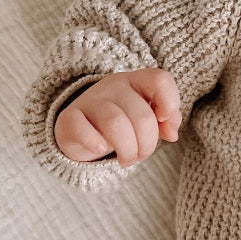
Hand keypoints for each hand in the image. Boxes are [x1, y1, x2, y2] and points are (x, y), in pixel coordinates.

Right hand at [54, 68, 181, 166]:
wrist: (79, 129)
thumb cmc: (121, 123)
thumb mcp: (145, 118)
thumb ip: (166, 120)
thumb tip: (172, 133)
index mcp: (135, 81)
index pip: (159, 79)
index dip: (170, 102)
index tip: (164, 121)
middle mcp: (113, 86)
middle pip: (141, 115)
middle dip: (147, 144)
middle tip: (140, 155)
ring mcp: (90, 100)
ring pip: (115, 123)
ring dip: (127, 150)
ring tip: (126, 159)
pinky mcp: (68, 119)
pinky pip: (82, 130)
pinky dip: (94, 144)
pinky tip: (100, 149)